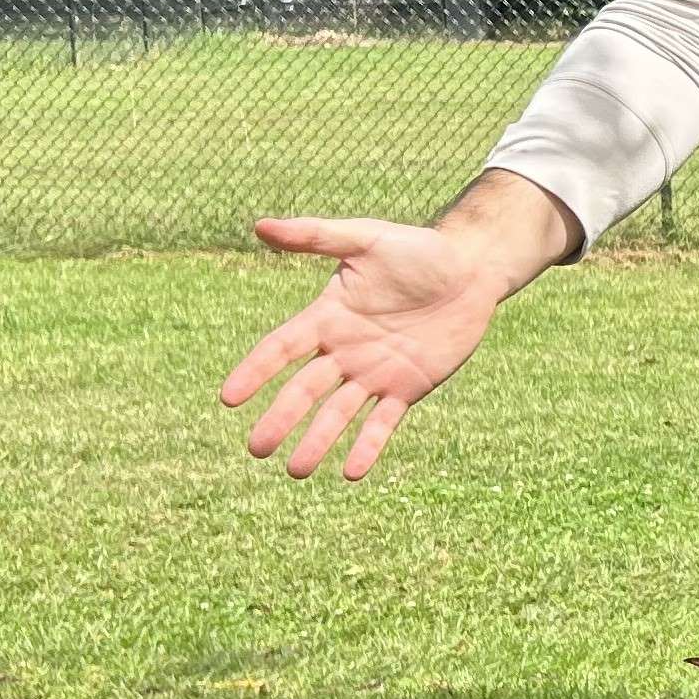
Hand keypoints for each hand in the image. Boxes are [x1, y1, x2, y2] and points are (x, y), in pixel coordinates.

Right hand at [219, 217, 505, 478]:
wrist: (470, 270)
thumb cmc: (418, 250)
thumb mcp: (366, 237)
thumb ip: (316, 235)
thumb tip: (259, 226)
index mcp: (326, 317)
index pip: (280, 348)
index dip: (254, 371)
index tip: (228, 398)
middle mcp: (343, 351)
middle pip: (303, 390)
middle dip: (281, 420)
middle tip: (256, 449)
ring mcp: (374, 372)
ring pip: (338, 413)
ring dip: (318, 441)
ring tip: (296, 471)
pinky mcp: (407, 387)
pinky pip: (383, 421)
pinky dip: (369, 445)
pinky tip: (351, 472)